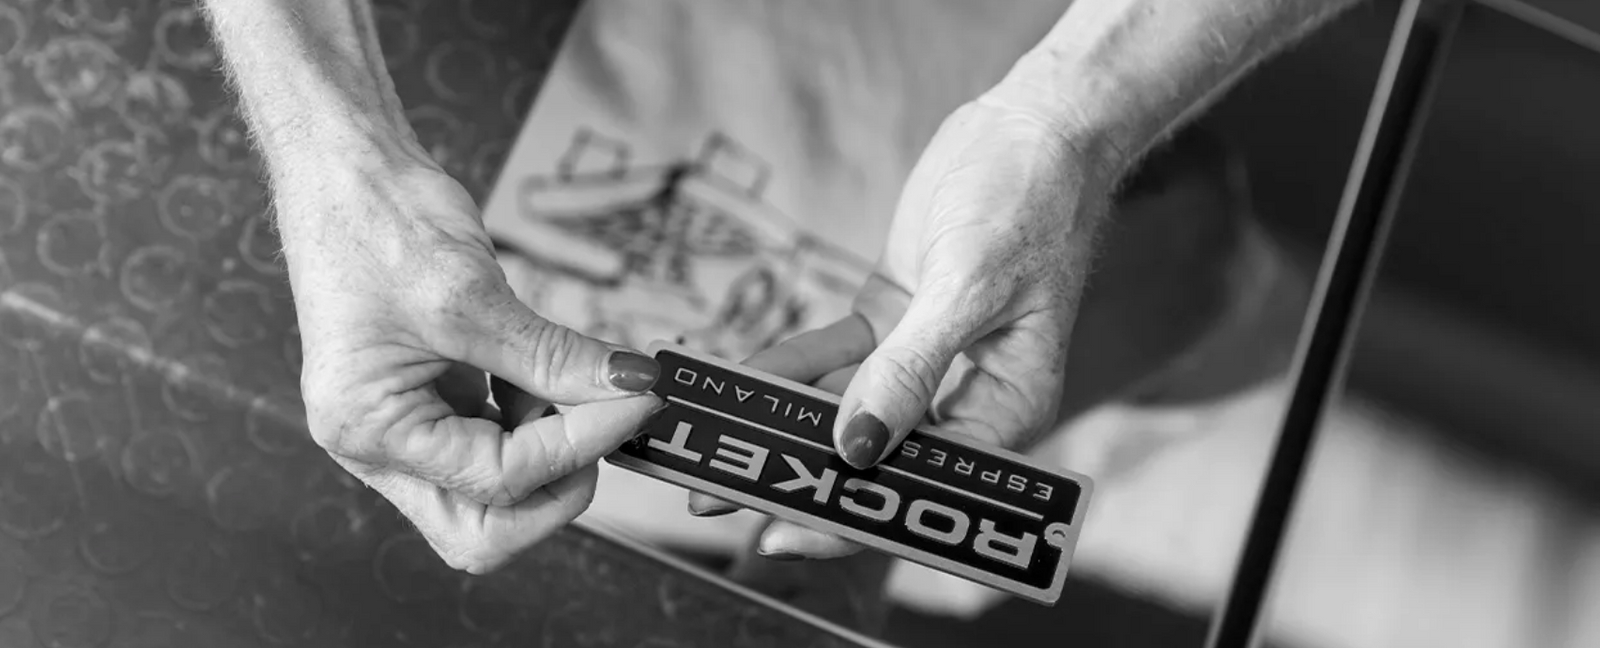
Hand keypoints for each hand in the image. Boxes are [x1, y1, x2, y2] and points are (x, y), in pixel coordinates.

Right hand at [279, 158, 663, 573]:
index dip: (579, 443)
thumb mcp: (472, 296)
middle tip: (605, 419)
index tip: (637, 397)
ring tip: (574, 380)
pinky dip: (538, 420)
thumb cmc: (376, 221)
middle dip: (557, 485)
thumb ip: (556, 357)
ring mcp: (403, 429)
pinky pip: (496, 443)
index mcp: (367, 429)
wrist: (344, 168)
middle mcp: (377, 446)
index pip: (499, 480)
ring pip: (495, 496)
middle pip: (485, 528)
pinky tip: (551, 374)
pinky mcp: (430, 404)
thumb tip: (632, 389)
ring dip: (551, 451)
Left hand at [689, 95, 1121, 558]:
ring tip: (705, 443)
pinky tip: (736, 378)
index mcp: (1006, 409)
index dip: (853, 514)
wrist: (1035, 127)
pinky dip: (786, 367)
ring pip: (841, 410)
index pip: (923, 484)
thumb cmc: (1033, 201)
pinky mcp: (892, 322)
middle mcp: (964, 398)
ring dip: (778, 423)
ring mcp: (922, 361)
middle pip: (873, 458)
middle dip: (796, 477)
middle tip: (713, 496)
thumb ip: (912, 368)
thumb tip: (859, 446)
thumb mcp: (971, 286)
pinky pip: (831, 358)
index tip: (781, 527)